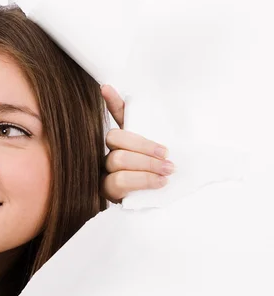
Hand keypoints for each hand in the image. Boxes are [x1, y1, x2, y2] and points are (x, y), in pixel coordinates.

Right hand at [100, 84, 174, 203]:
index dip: (112, 101)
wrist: (170, 208)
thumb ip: (173, 140)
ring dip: (145, 165)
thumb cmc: (169, 178)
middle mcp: (113, 151)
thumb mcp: (173, 155)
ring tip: (167, 172)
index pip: (118, 114)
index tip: (106, 87)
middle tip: (166, 155)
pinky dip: (140, 180)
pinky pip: (117, 181)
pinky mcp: (107, 190)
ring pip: (117, 160)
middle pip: (115, 138)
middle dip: (142, 146)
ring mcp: (107, 170)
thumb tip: (189, 119)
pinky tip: (158, 183)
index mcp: (130, 139)